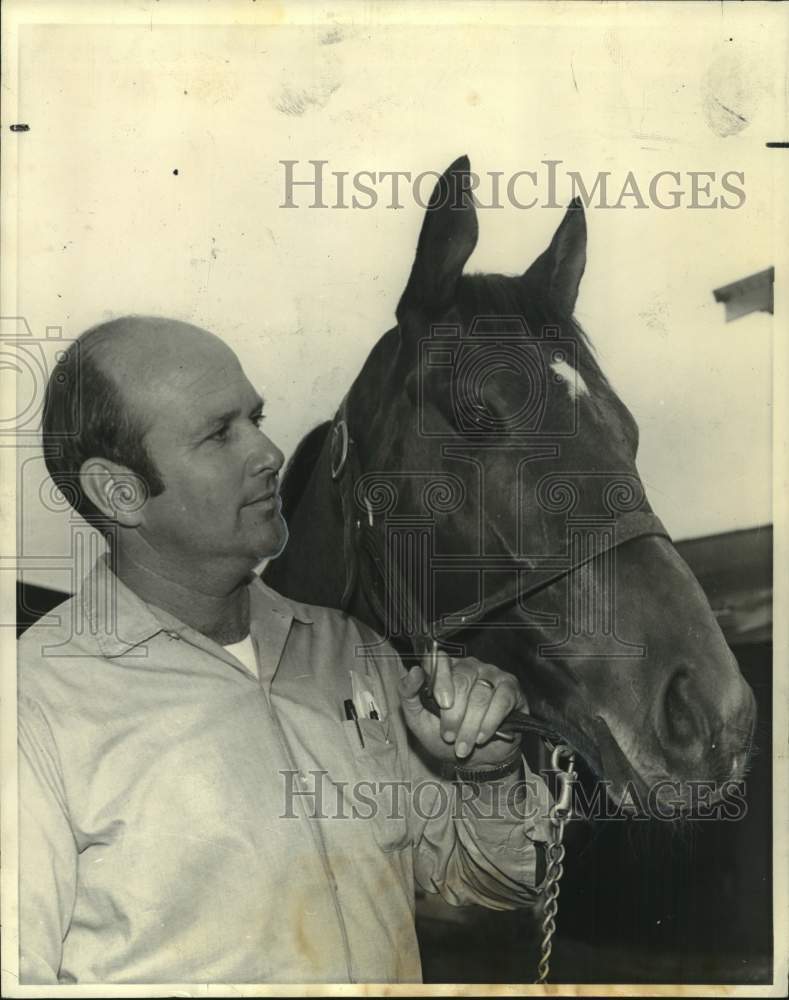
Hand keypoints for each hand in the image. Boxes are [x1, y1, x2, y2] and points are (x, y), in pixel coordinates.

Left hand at [398, 647, 527, 764]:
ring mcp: (492, 674)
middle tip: (449, 736)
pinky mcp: (511, 689)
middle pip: (462, 679)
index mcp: (445, 669)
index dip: (441, 680)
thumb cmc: (446, 737)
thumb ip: (409, 694)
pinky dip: (490, 722)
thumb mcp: (418, 719)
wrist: (475, 760)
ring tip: (464, 745)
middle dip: (454, 714)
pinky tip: (482, 737)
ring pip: (481, 693)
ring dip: (470, 725)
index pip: (440, 660)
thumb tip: (414, 671)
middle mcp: (469, 666)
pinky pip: (501, 701)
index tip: (441, 703)